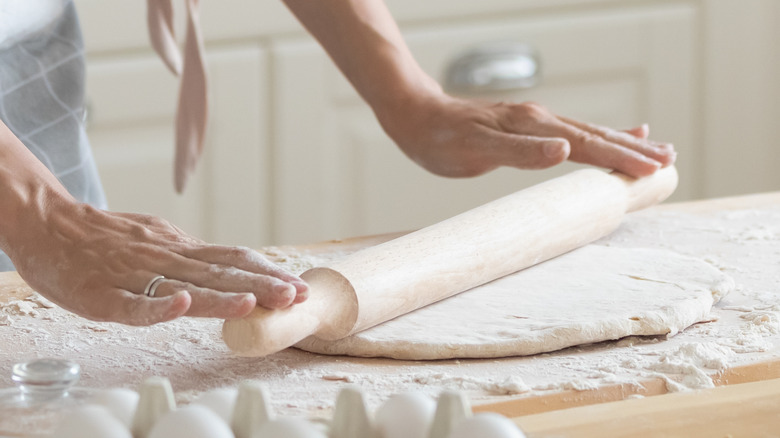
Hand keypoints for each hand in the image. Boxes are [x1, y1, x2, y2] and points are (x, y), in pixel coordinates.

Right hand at [5, 196, 308, 325]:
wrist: (46, 222)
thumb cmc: (103, 237)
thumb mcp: (156, 238)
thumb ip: (190, 256)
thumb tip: (232, 267)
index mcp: (178, 248)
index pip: (231, 259)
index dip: (266, 272)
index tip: (298, 286)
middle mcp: (164, 257)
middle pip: (219, 273)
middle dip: (260, 285)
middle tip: (296, 296)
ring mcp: (134, 274)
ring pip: (183, 286)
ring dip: (221, 296)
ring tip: (255, 303)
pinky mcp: (102, 294)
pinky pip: (131, 304)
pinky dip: (157, 306)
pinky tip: (181, 306)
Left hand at [378, 93, 675, 178]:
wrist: (416, 115)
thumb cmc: (440, 139)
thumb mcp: (476, 150)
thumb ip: (521, 152)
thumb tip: (565, 150)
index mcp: (533, 127)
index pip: (587, 145)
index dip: (621, 158)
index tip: (653, 170)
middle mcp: (540, 120)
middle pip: (596, 136)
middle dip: (633, 150)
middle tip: (669, 160)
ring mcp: (535, 122)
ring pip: (588, 132)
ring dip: (622, 142)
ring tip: (655, 148)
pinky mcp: (526, 127)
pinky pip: (572, 131)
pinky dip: (597, 136)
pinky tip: (607, 136)